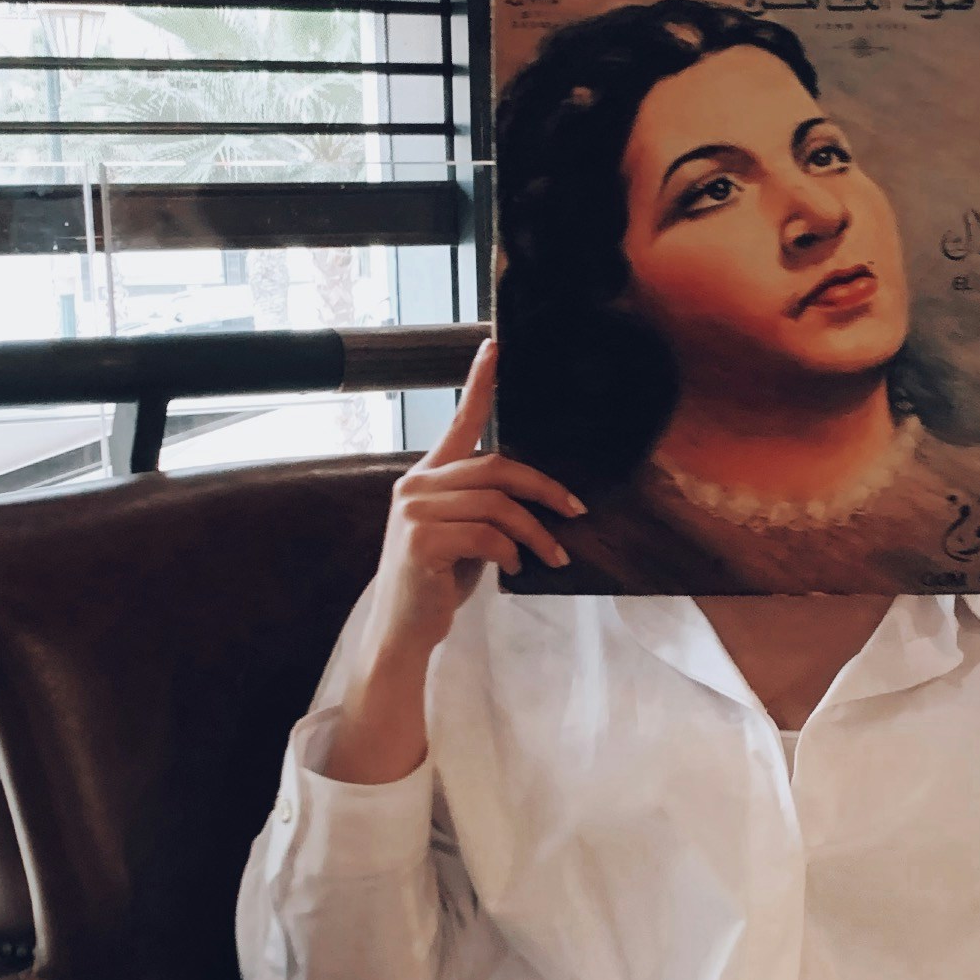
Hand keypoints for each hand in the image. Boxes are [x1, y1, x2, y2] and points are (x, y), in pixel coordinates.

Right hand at [367, 339, 582, 665]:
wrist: (404, 631)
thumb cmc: (436, 583)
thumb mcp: (463, 537)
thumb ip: (484, 508)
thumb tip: (540, 502)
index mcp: (426, 479)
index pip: (457, 423)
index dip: (479, 384)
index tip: (495, 348)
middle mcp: (416, 486)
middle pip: (495, 467)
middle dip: (543, 488)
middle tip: (576, 510)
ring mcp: (415, 511)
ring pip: (497, 505)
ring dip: (535, 532)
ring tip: (553, 557)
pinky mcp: (422, 540)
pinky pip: (487, 535)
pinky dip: (511, 552)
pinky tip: (514, 569)